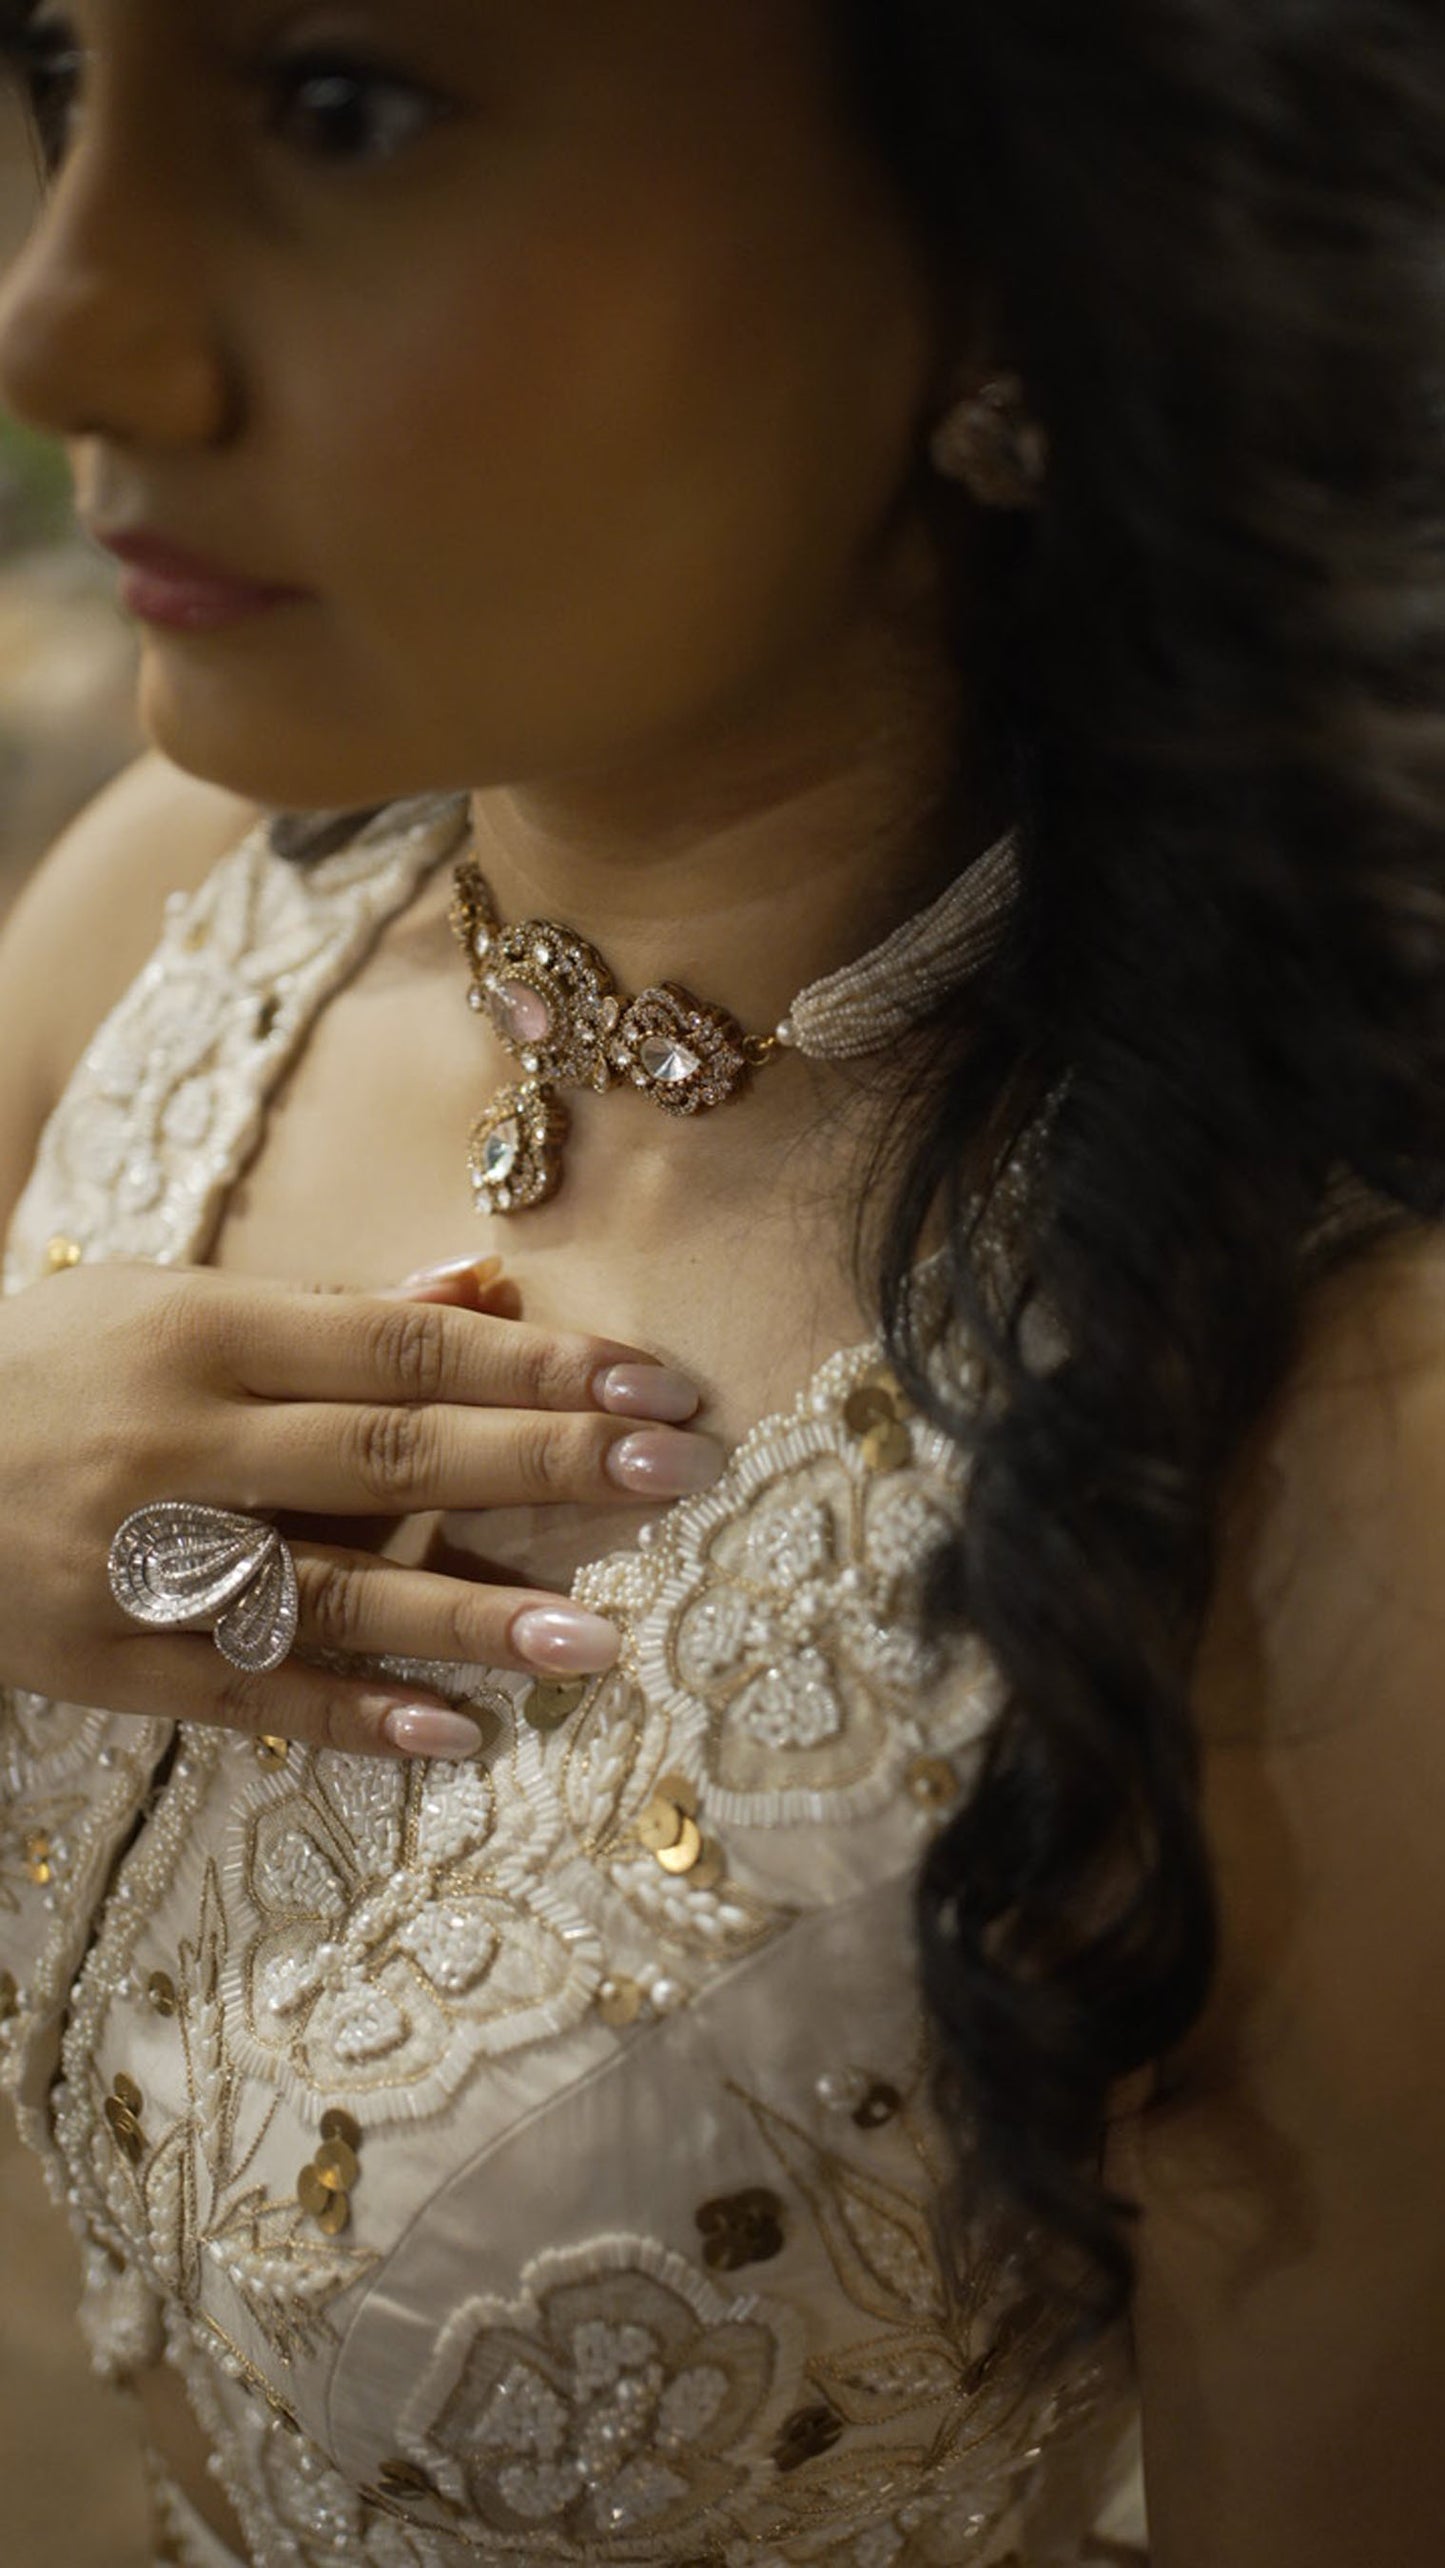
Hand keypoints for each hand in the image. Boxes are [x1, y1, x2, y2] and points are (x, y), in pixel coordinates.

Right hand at [0, 1255, 715, 1758]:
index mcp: (202, 1331)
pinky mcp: (104, 1661)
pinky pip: (247, 1696)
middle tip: (676, 1476)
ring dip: (469, 1617)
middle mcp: (178, 1444)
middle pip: (391, 1458)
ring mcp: (138, 1562)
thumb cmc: (46, 1368)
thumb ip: (329, 1311)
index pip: (404, 1351)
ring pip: (330, 1593)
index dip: (539, 1368)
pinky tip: (455, 1736)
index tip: (656, 1386)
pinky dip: (351, 1717)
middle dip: (544, 1468)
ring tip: (596, 1643)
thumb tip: (483, 1286)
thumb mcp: (165, 1304)